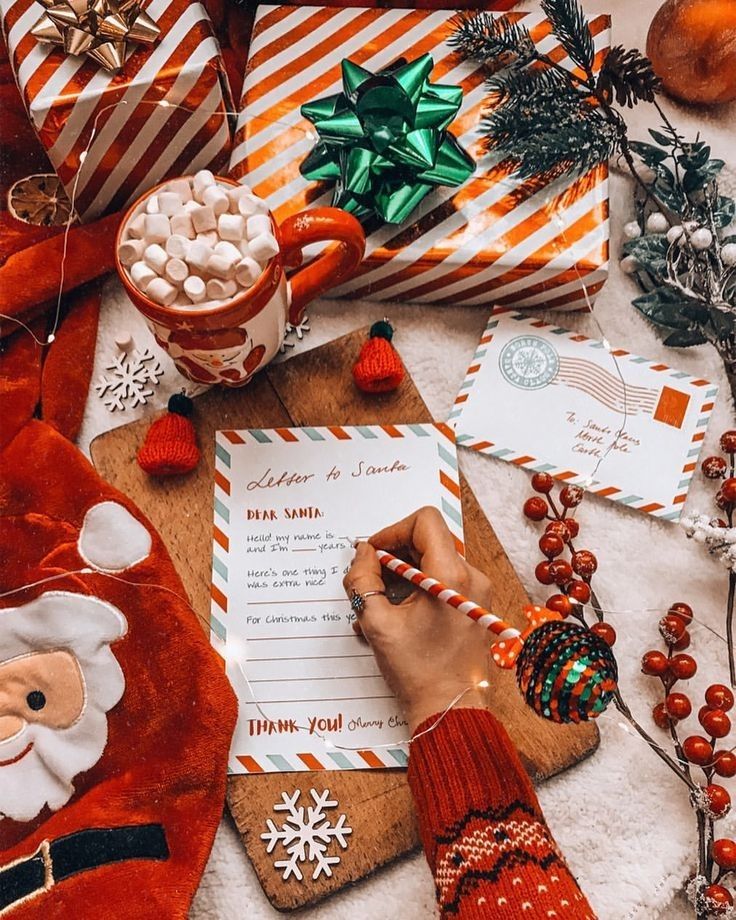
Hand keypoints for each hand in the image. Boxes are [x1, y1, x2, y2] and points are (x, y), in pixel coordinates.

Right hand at [343, 506, 491, 732]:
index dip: (392, 531)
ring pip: (432, 561)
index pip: (423, 521)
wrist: (450, 709)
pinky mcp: (474, 604)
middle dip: (393, 556)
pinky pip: (441, 580)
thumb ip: (362, 579)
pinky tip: (395, 614)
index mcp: (452, 576)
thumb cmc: (418, 671)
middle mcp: (472, 577)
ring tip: (378, 604)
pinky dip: (415, 588)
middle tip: (370, 581)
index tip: (373, 553)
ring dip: (401, 575)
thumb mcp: (377, 622)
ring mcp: (476, 591)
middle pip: (427, 541)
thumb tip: (362, 553)